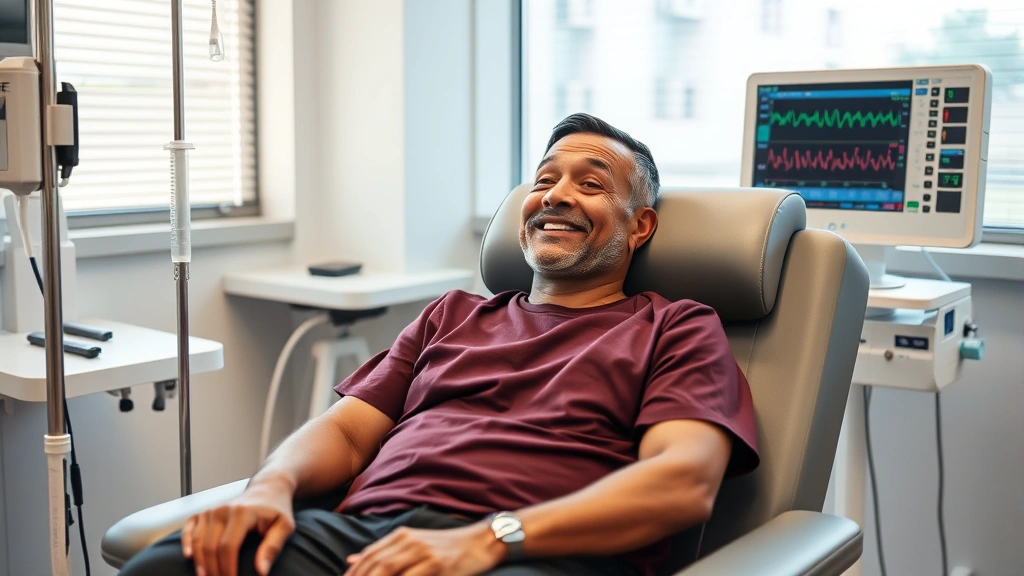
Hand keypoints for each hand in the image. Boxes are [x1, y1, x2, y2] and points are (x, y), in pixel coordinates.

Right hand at [181, 483, 295, 575]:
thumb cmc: (276, 510)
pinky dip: (186, 544)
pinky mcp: (204, 513)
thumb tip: (261, 571)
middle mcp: (222, 510)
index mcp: (242, 513)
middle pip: (210, 547)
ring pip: (198, 541)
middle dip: (213, 570)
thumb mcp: (284, 526)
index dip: (228, 568)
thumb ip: (273, 547)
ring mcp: (211, 510)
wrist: (267, 490)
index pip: (228, 546)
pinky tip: (190, 558)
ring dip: (200, 563)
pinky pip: (189, 529)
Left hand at [344, 522, 505, 575]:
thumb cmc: (447, 547)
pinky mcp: (438, 564)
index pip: (369, 556)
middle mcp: (410, 540)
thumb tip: (351, 560)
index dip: (354, 573)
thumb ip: (384, 551)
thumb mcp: (413, 544)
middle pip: (376, 564)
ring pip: (389, 570)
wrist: (481, 542)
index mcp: (401, 535)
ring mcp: (424, 552)